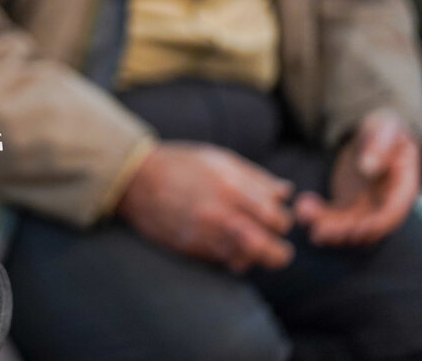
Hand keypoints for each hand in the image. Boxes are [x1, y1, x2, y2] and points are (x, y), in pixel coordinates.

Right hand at [117, 142, 294, 273]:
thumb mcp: (220, 159)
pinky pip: (224, 262)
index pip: (277, 218)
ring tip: (249, 245)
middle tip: (272, 243)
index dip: (281, 222)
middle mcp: (221, 213)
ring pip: (248, 260)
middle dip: (278, 250)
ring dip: (254, 256)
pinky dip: (233, 259)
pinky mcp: (191, 247)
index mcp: (232, 187)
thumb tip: (286, 192)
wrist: (135, 179)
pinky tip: (229, 248)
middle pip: (270, 248)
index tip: (273, 218)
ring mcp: (205, 234)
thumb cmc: (180, 164)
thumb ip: (256, 177)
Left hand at [294, 109, 420, 246]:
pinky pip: (333, 216)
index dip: (375, 224)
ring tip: (303, 214)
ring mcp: (367, 207)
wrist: (376, 135)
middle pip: (366, 227)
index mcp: (403, 188)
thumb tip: (367, 167)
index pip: (392, 214)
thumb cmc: (385, 130)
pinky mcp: (348, 205)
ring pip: (348, 226)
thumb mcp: (385, 130)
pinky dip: (318, 216)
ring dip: (326, 227)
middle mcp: (386, 204)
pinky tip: (302, 206)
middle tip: (318, 232)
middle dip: (343, 232)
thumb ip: (379, 145)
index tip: (356, 229)